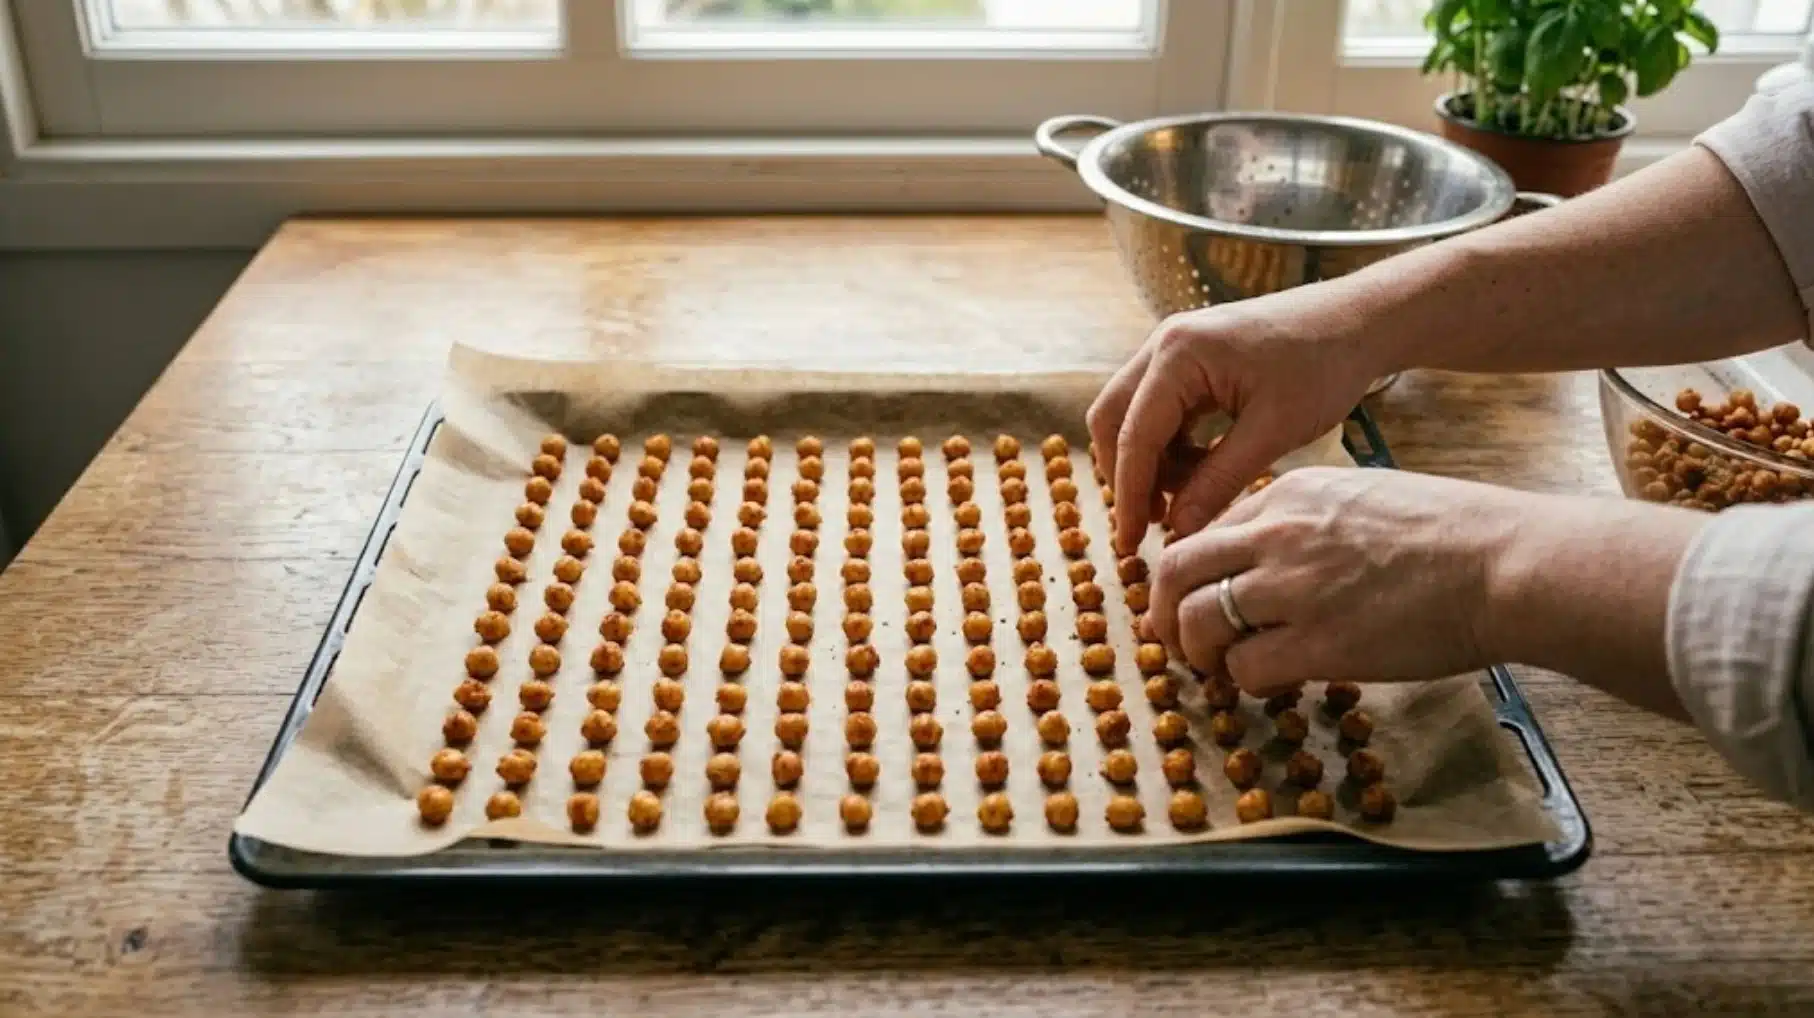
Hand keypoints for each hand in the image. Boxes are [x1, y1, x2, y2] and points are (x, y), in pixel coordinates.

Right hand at [1086, 288, 1386, 555]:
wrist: (1358, 322)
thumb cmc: (1323, 366)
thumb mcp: (1273, 432)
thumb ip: (1219, 480)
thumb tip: (1178, 528)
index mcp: (1179, 355)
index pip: (1134, 435)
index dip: (1129, 494)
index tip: (1132, 542)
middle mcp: (1164, 344)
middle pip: (1113, 420)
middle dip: (1127, 476)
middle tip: (1149, 525)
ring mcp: (1173, 348)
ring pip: (1133, 416)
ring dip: (1152, 462)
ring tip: (1191, 498)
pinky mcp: (1189, 359)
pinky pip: (1160, 409)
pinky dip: (1171, 446)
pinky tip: (1205, 470)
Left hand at [1145, 467, 1526, 696]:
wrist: (1505, 563)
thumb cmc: (1454, 534)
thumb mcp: (1363, 498)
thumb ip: (1308, 521)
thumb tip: (1271, 559)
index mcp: (1288, 494)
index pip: (1207, 531)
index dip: (1193, 574)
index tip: (1198, 599)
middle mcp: (1276, 533)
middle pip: (1176, 569)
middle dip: (1162, 610)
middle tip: (1177, 640)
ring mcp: (1292, 587)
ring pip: (1196, 620)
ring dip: (1199, 652)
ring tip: (1221, 670)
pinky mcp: (1316, 643)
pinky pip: (1244, 668)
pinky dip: (1244, 683)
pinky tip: (1271, 684)